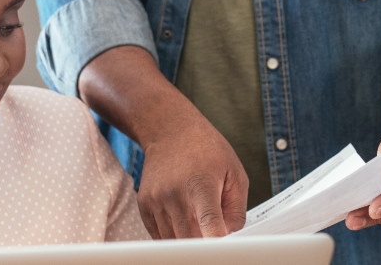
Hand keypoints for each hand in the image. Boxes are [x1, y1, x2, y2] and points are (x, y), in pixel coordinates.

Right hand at [136, 113, 248, 238]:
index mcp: (201, 185)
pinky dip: (173, 235)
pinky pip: (160, 236)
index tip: (223, 249)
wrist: (170, 131)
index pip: (209, 225)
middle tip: (214, 234)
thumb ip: (236, 209)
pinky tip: (183, 219)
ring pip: (174, 242)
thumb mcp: (234, 173)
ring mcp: (156, 201)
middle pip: (191, 240)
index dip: (218, 243)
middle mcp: (175, 195)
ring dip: (189, 240)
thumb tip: (230, 237)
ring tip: (198, 220)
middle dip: (205, 243)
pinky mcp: (144, 206)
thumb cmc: (207, 150)